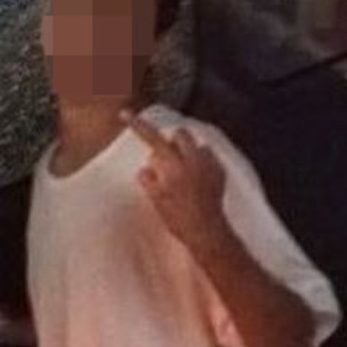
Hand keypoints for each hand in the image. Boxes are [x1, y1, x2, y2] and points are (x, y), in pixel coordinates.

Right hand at [120, 109, 227, 251]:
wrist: (207, 233)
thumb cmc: (178, 219)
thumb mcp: (156, 200)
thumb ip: (149, 179)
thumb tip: (147, 168)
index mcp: (173, 166)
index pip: (153, 138)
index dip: (138, 125)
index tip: (125, 113)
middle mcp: (192, 161)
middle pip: (180, 133)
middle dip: (171, 139)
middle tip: (165, 157)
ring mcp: (209, 166)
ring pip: (197, 144)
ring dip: (187, 150)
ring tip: (183, 169)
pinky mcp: (221, 173)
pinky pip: (210, 157)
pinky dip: (201, 162)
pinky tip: (197, 179)